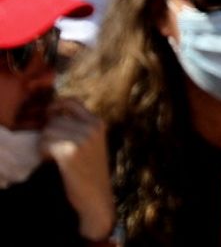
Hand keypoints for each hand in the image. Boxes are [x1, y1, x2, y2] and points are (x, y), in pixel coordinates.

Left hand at [40, 98, 115, 243]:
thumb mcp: (93, 143)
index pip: (73, 102)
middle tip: (49, 146)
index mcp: (98, 123)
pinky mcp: (71, 152)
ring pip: (50, 129)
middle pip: (57, 117)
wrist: (96, 197)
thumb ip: (81, 127)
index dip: (56, 106)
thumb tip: (54, 113)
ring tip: (49, 154)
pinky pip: (47, 142)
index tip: (48, 115)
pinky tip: (49, 160)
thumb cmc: (90, 172)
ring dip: (44, 142)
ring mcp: (82, 139)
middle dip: (48, 130)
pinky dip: (43, 151)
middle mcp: (92, 127)